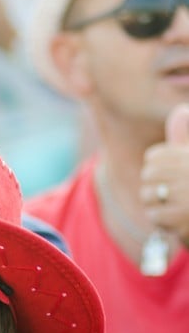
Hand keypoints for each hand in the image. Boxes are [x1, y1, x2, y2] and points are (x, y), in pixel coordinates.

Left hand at [141, 103, 188, 247]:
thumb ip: (186, 134)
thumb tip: (180, 112)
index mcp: (187, 155)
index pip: (153, 157)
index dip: (158, 169)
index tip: (170, 177)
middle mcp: (184, 172)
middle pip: (148, 176)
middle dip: (155, 186)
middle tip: (170, 195)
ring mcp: (182, 196)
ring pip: (147, 196)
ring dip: (157, 203)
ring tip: (174, 207)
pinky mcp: (179, 219)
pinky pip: (154, 216)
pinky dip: (162, 220)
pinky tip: (176, 220)